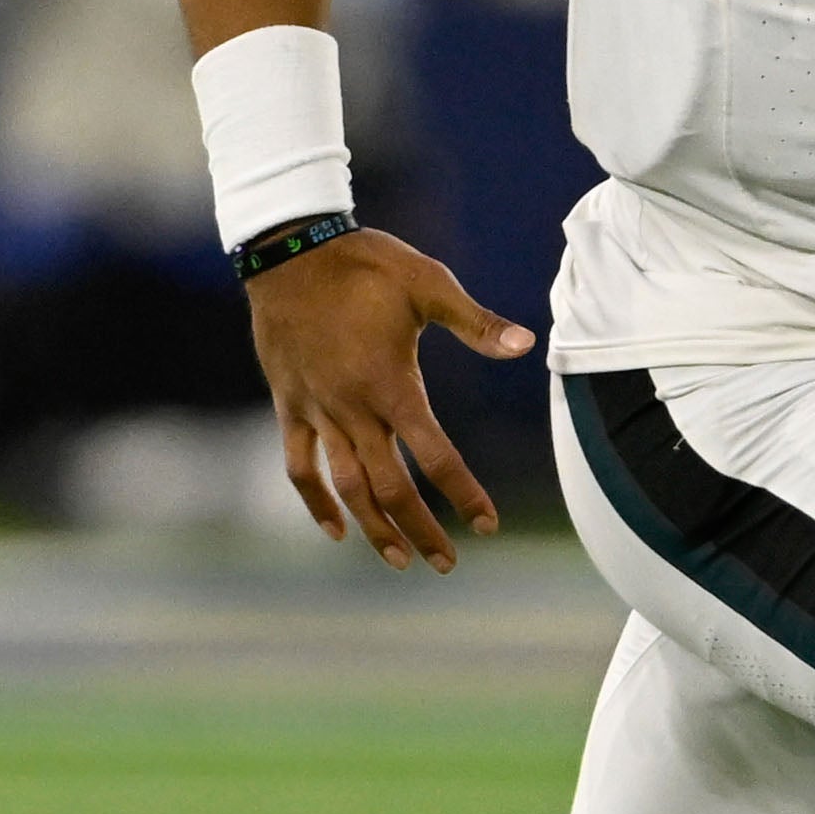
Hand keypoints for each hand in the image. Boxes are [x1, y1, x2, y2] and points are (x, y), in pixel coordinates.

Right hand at [244, 228, 536, 570]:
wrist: (288, 250)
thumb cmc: (365, 265)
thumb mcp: (428, 284)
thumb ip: (476, 323)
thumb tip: (526, 345)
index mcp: (391, 383)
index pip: (436, 454)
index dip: (464, 493)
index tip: (487, 524)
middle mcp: (352, 406)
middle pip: (389, 486)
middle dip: (420, 529)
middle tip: (447, 563)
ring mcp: (317, 409)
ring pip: (345, 486)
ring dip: (373, 527)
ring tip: (399, 561)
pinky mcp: (289, 405)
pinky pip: (299, 466)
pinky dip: (316, 501)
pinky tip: (336, 530)